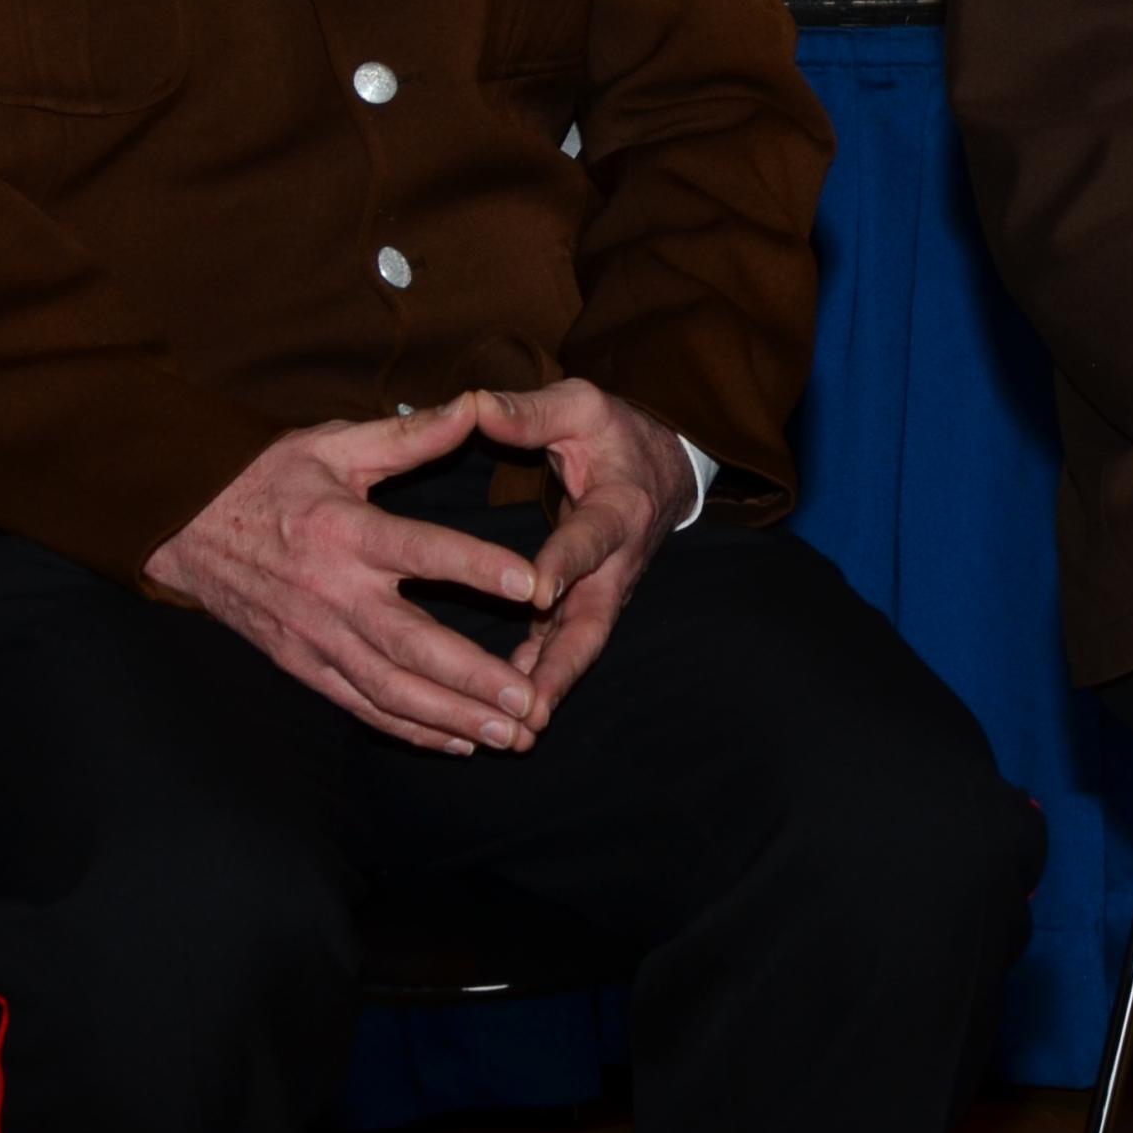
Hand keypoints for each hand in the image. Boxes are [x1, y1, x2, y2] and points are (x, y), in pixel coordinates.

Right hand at [145, 393, 556, 757]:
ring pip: (391, 689)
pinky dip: (410, 729)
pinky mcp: (303, 666)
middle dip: (475, 677)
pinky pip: (361, 707)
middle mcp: (334, 592)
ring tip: (509, 732)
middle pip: (412, 644)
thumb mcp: (334, 444)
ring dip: (453, 717)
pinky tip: (457, 741)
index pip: (422, 551)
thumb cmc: (267, 478)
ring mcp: (317, 637)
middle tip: (531, 699)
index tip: (534, 586)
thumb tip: (475, 406)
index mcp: (346, 530)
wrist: (184, 527)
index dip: (479, 569)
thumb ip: (409, 436)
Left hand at [473, 378, 695, 723]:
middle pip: (593, 622)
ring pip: (580, 647)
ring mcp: (606, 590)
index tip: (536, 591)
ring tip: (514, 727)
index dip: (564, 563)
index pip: (589, 539)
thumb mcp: (578, 406)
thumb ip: (528, 411)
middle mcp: (618, 561)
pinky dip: (541, 678)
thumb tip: (473, 405)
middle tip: (531, 704)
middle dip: (562, 665)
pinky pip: (566, 647)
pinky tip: (505, 711)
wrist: (660, 465)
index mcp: (618, 507)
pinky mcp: (590, 604)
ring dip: (549, 686)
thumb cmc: (612, 431)